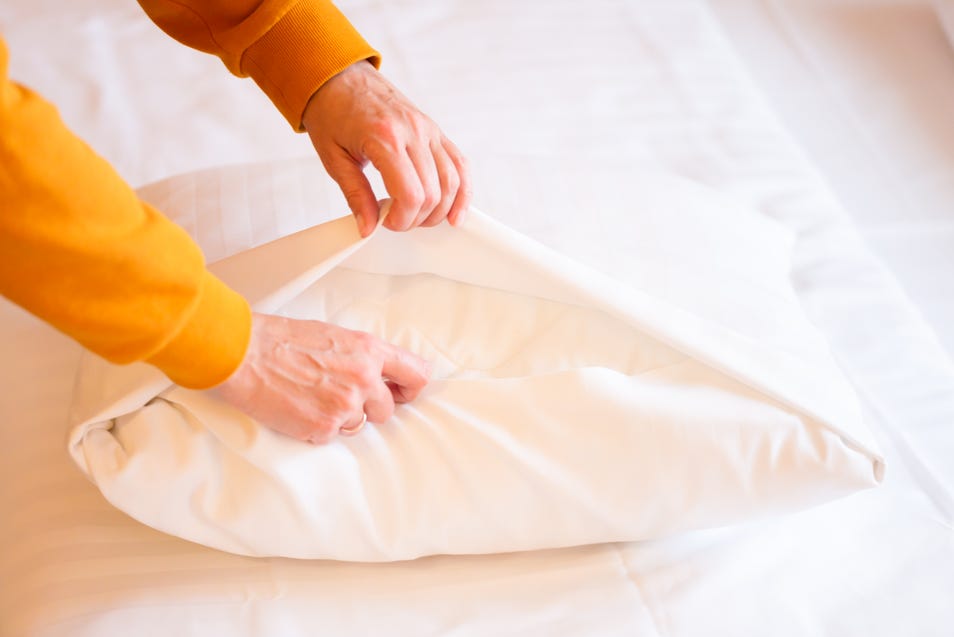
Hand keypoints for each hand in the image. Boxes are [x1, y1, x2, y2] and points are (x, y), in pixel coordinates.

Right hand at [213, 313, 429, 443]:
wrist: (244, 354)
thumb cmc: (282, 340)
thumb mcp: (335, 336)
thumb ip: (363, 356)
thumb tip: (380, 374)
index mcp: (369, 350)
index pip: (417, 374)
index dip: (410, 388)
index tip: (400, 393)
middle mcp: (364, 378)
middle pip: (388, 409)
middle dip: (368, 407)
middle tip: (339, 396)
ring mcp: (345, 405)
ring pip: (358, 424)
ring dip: (340, 417)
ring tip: (312, 397)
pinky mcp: (324, 428)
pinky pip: (332, 436)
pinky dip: (317, 427)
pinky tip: (299, 408)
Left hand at [302, 61, 471, 236]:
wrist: (338, 76)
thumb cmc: (332, 112)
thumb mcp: (334, 159)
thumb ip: (355, 195)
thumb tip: (367, 227)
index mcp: (385, 138)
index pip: (410, 194)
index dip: (402, 219)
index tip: (387, 222)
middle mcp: (413, 131)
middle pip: (433, 193)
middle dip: (417, 218)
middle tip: (396, 219)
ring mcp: (428, 129)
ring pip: (452, 182)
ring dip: (439, 209)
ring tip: (417, 215)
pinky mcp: (435, 129)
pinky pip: (459, 163)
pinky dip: (462, 191)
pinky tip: (455, 211)